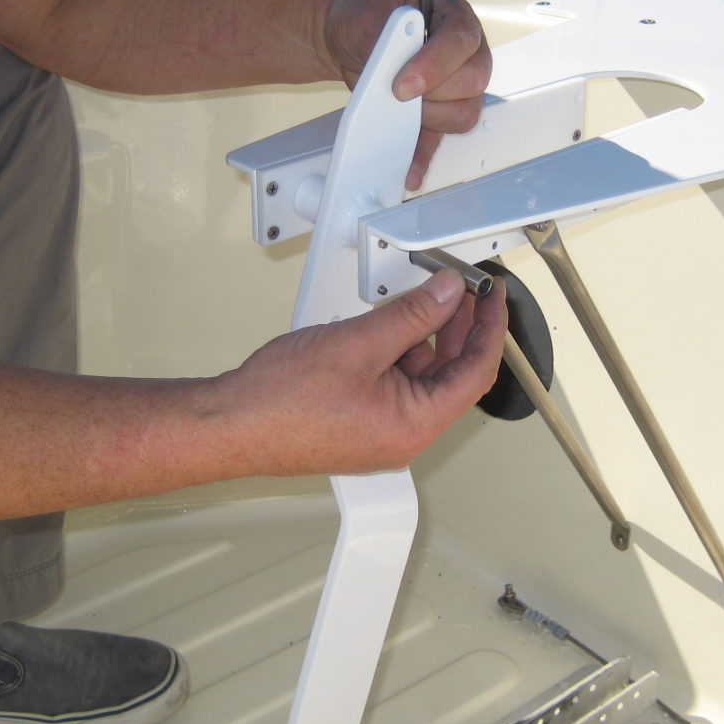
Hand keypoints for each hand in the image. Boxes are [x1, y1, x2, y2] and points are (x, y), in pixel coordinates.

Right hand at [219, 269, 506, 475]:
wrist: (230, 425)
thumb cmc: (280, 401)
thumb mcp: (358, 342)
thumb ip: (411, 315)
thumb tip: (447, 294)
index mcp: (414, 425)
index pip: (475, 373)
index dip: (490, 329)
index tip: (492, 297)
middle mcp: (403, 435)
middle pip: (452, 375)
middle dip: (458, 328)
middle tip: (459, 288)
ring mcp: (381, 431)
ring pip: (422, 377)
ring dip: (425, 336)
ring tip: (420, 297)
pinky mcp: (360, 423)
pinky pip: (394, 383)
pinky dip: (398, 351)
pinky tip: (387, 322)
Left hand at [322, 0, 492, 190]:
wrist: (350, 34)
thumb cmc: (367, 14)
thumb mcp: (369, 14)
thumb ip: (385, 37)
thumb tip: (392, 62)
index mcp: (454, 18)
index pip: (461, 41)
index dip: (435, 65)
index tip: (403, 84)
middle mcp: (464, 54)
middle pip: (472, 83)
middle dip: (432, 93)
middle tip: (396, 94)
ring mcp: (454, 87)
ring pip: (463, 115)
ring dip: (428, 118)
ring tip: (397, 109)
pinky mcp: (436, 114)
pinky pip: (437, 141)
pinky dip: (422, 157)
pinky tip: (409, 169)